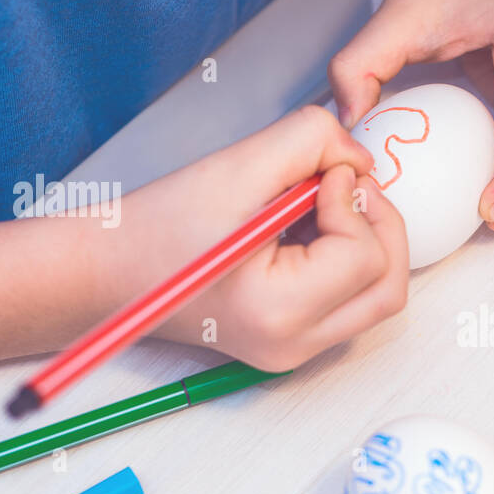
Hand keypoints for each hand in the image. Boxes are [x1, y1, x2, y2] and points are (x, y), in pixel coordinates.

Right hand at [140, 106, 409, 371]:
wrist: (105, 272)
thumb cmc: (155, 227)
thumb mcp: (238, 166)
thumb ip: (311, 142)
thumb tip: (361, 158)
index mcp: (279, 313)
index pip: (366, 256)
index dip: (355, 201)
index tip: (322, 174)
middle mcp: (294, 346)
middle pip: (389, 286)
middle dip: (380, 225)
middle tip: (343, 185)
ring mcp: (296, 352)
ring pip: (377, 296)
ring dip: (366, 241)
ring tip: (319, 206)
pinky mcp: (294, 344)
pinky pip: (351, 300)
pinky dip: (348, 259)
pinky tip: (308, 230)